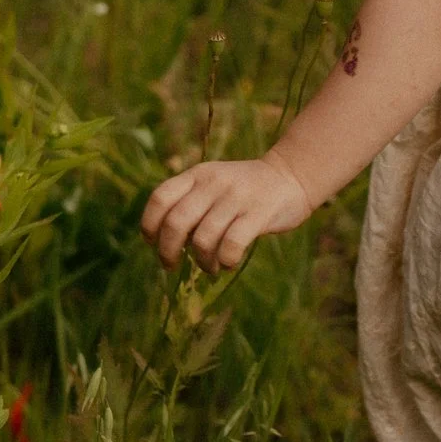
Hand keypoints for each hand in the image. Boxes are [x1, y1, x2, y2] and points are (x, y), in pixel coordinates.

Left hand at [140, 153, 313, 271]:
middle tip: (171, 265)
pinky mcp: (259, 214)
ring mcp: (237, 198)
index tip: (152, 242)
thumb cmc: (244, 190)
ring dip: (201, 262)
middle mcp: (214, 183)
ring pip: (203, 239)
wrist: (291, 177)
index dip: (149, 224)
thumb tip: (163, 241)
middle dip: (168, 251)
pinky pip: (231, 245)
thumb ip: (188, 203)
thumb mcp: (213, 183)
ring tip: (209, 267)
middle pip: (176, 223)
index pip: (160, 198)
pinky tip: (228, 263)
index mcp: (198, 174)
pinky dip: (225, 261)